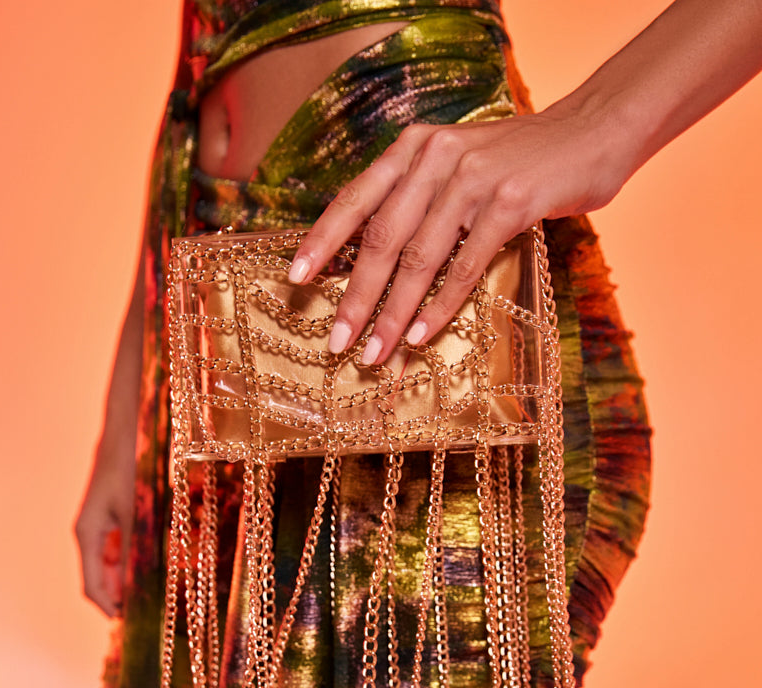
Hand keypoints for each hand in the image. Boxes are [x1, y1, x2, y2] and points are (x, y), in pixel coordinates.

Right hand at [74, 432, 136, 617]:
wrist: (122, 441)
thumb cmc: (126, 473)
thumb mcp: (135, 515)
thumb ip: (134, 550)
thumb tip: (136, 585)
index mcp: (87, 535)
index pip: (91, 584)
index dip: (106, 606)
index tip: (125, 621)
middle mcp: (88, 535)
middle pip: (98, 579)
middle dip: (118, 598)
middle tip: (142, 614)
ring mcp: (98, 529)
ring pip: (108, 567)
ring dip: (124, 583)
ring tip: (146, 597)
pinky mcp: (109, 522)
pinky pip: (116, 552)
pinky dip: (129, 565)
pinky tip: (146, 572)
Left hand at [289, 109, 627, 362]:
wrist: (591, 132)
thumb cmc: (519, 162)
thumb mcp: (458, 166)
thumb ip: (419, 198)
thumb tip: (376, 261)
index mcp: (415, 148)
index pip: (356, 198)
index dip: (323, 240)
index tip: (296, 278)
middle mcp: (436, 157)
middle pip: (382, 238)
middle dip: (356, 297)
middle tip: (337, 342)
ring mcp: (473, 178)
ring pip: (419, 258)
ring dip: (393, 314)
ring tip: (376, 353)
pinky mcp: (510, 203)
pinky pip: (464, 265)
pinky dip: (440, 305)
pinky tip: (421, 336)